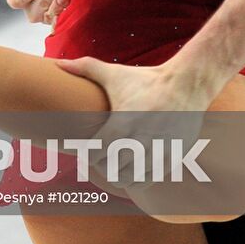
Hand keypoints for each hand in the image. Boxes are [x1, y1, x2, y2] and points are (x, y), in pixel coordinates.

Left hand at [54, 56, 211, 209]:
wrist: (186, 83)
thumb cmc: (146, 79)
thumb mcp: (115, 73)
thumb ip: (85, 68)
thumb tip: (58, 64)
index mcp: (123, 123)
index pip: (96, 155)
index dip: (88, 155)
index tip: (86, 149)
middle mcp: (141, 141)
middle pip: (111, 171)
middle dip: (102, 165)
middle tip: (99, 156)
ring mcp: (158, 152)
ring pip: (131, 180)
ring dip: (119, 174)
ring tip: (115, 162)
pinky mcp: (172, 158)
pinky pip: (150, 179)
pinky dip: (139, 177)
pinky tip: (133, 166)